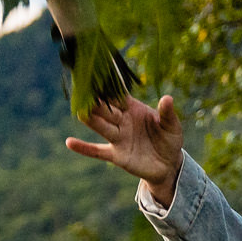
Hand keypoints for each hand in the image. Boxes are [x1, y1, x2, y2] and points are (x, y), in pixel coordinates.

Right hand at [65, 95, 184, 206]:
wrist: (169, 164)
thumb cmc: (169, 139)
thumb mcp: (172, 126)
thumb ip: (167, 113)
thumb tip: (167, 98)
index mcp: (133, 108)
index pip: (117, 96)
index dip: (107, 88)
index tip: (95, 76)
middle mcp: (122, 121)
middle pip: (106, 110)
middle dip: (96, 102)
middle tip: (83, 92)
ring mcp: (118, 138)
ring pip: (101, 126)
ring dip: (91, 120)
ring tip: (79, 112)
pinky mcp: (116, 155)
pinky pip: (97, 151)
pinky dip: (83, 148)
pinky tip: (69, 142)